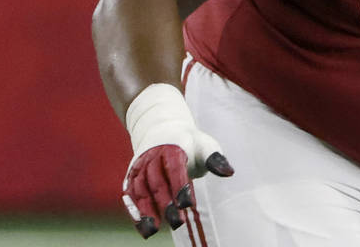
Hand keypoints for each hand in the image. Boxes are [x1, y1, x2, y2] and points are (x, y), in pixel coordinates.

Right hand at [120, 84, 234, 237]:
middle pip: (157, 182)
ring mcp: (140, 166)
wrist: (162, 129)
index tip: (188, 205)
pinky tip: (142, 226)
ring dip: (145, 210)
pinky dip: (134, 209)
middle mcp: (152, 156)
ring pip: (140, 189)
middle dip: (165, 203)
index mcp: (172, 147)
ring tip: (152, 230)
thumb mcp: (205, 145)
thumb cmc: (190, 142)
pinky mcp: (132, 176)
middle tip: (178, 223)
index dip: (180, 186)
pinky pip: (130, 193)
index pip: (175, 168)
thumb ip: (215, 159)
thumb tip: (229, 172)